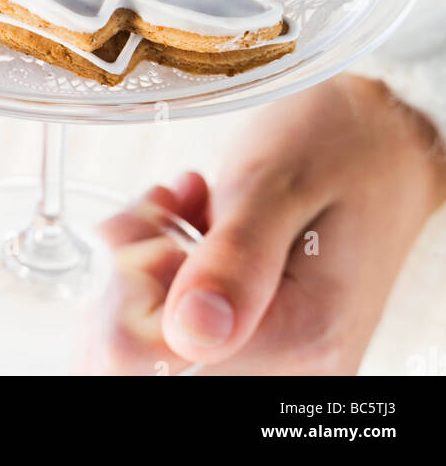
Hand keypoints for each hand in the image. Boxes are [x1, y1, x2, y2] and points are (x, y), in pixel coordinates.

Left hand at [92, 74, 445, 374]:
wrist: (382, 146)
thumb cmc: (339, 148)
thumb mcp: (278, 181)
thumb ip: (234, 257)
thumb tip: (187, 332)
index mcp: (303, 334)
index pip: (162, 358)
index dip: (133, 288)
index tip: (155, 220)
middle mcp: (294, 368)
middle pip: (153, 359)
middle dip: (135, 275)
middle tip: (162, 207)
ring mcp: (278, 361)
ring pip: (157, 344)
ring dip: (147, 266)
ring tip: (179, 206)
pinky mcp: (260, 343)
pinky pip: (180, 328)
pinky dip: (164, 269)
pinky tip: (189, 221)